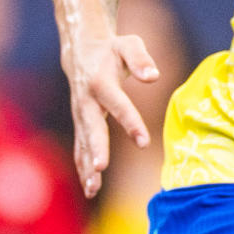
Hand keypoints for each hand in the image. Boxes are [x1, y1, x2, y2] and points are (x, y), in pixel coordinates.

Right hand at [64, 32, 160, 196]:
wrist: (80, 49)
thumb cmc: (112, 49)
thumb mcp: (129, 44)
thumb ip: (141, 59)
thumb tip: (154, 76)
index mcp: (101, 82)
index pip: (118, 104)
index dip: (130, 122)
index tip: (143, 142)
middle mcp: (87, 101)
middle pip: (92, 128)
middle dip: (96, 148)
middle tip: (101, 168)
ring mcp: (80, 114)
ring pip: (83, 143)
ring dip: (86, 166)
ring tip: (92, 189)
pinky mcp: (80, 124)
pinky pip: (80, 147)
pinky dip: (83, 168)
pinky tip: (90, 188)